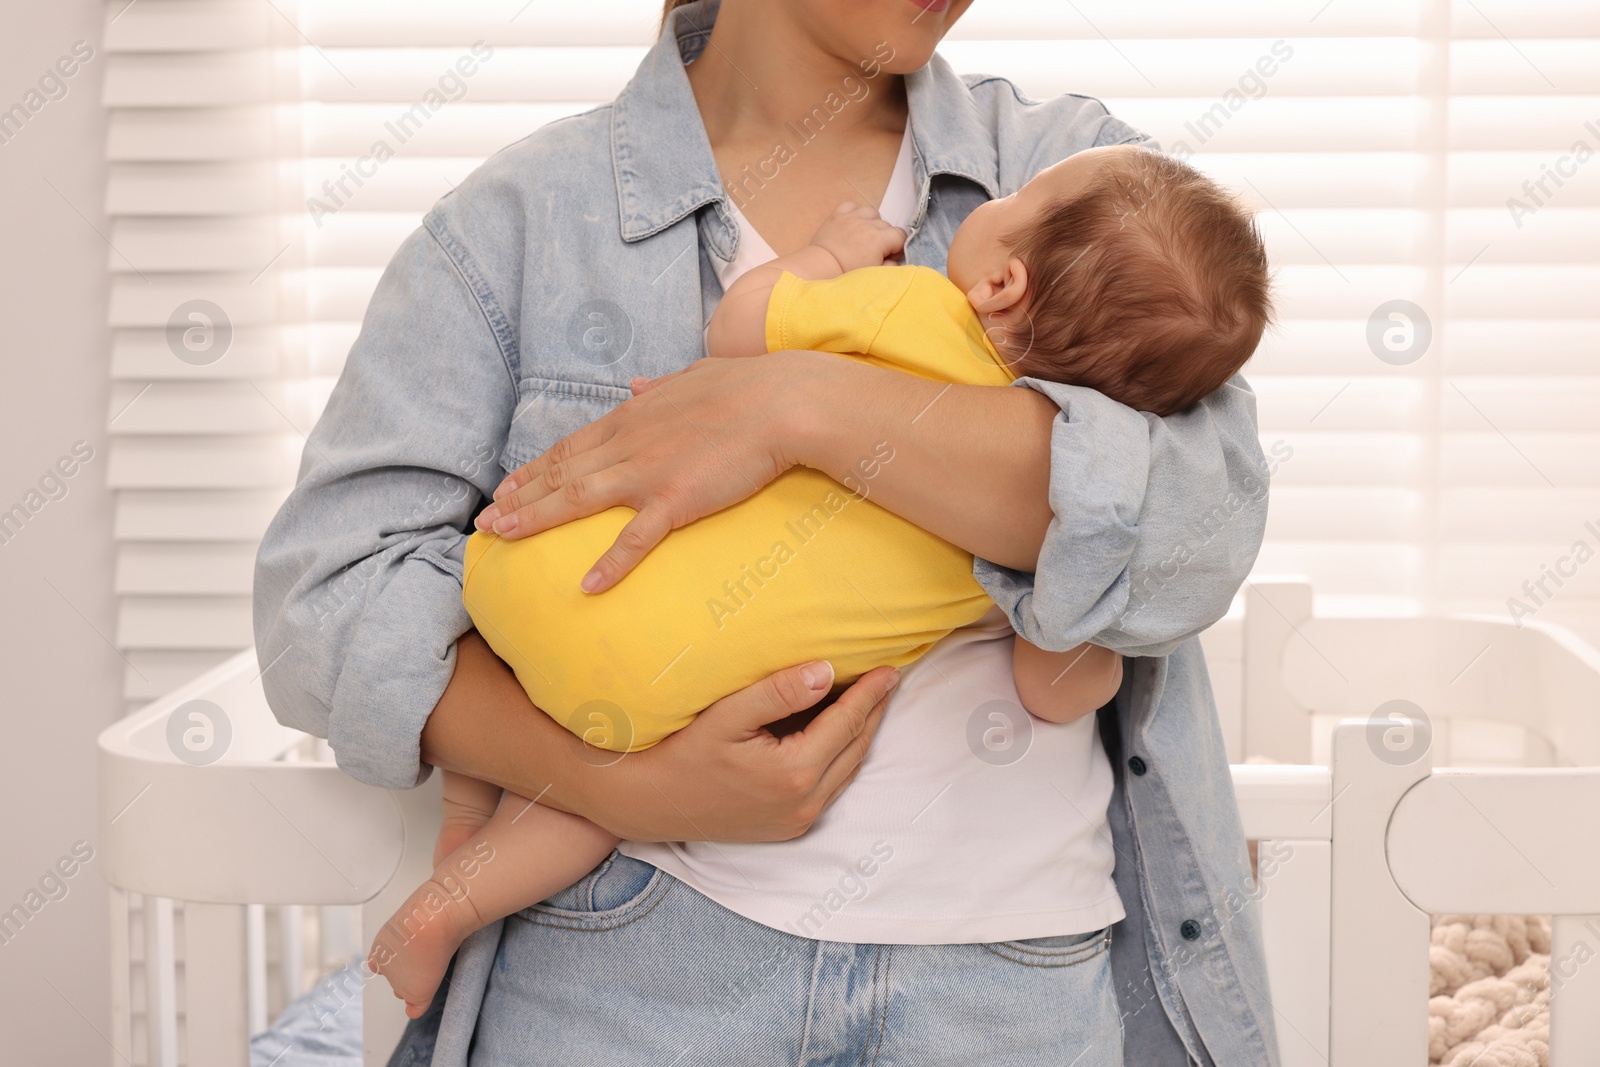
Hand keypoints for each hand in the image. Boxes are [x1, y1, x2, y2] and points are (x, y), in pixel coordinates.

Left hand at [477, 354, 804, 591]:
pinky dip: (610, 563)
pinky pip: (636, 539)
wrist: (781, 402)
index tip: (506, 487)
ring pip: (577, 500)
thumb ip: (659, 386)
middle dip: (518, 497)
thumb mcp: (692, 376)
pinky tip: (587, 586)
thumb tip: (635, 385)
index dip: (534, 470)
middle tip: (485, 522)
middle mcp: (628, 444)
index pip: (570, 447)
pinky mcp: (676, 500)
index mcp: (632, 417)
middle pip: (560, 474)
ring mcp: (648, 472)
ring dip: (535, 520)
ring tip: (504, 538)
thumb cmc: (746, 387)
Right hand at [579, 661, 900, 841]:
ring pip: (847, 769)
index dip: (870, 693)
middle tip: (888, 679)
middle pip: (855, 748)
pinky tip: (838, 733)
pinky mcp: (790, 827)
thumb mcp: (726, 715)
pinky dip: (841, 756)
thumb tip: (826, 670)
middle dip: (874, 711)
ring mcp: (798, 820)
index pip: (846, 723)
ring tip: (871, 701)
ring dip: (861, 734)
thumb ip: (777, 692)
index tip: (890, 668)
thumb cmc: (682, 752)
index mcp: (793, 773)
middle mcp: (803, 803)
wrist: (651, 803)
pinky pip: (830, 786)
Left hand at [810, 201, 905, 272]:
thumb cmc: (845, 274)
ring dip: (872, 222)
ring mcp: (851, 218)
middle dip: (884, 237)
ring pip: (871, 212)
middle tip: (875, 251)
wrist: (820, 269)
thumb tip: (895, 259)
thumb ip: (890, 266)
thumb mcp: (873, 274)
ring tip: (865, 235)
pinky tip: (853, 223)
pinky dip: (855, 211)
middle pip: (886, 225)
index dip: (897, 246)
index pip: (900, 235)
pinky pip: (852, 205)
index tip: (889, 255)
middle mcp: (866, 224)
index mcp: (878, 239)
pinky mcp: (837, 216)